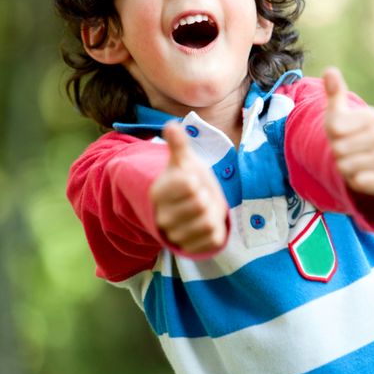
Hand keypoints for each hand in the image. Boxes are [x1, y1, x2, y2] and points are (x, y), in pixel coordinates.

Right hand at [150, 122, 227, 253]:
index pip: (189, 184)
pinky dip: (216, 230)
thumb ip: (179, 144)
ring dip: (212, 214)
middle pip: (200, 203)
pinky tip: (206, 224)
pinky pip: (213, 238)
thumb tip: (171, 125)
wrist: (191, 206)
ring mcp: (176, 235)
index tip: (191, 181)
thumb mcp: (185, 160)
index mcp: (158, 193)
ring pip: (207, 222)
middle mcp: (163, 217)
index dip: (196, 180)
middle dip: (206, 197)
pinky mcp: (191, 248)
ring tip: (203, 210)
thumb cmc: (188, 179)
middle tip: (200, 196)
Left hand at [323, 67, 373, 195]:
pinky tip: (360, 174)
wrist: (363, 159)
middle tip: (345, 149)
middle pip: (339, 149)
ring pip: (347, 166)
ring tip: (351, 160)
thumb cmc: (346, 132)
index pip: (335, 128)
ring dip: (343, 167)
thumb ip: (334, 92)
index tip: (340, 133)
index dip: (331, 134)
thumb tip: (330, 70)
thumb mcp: (337, 113)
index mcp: (371, 116)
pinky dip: (354, 180)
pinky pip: (360, 181)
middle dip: (336, 152)